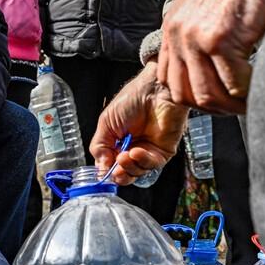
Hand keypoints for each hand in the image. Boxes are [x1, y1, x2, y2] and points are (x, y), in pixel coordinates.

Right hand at [90, 62, 188, 185]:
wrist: (154, 90)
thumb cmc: (132, 99)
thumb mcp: (106, 122)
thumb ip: (100, 146)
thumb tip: (100, 168)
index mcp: (118, 142)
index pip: (110, 165)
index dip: (106, 171)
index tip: (102, 172)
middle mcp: (133, 148)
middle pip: (125, 173)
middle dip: (119, 174)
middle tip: (115, 169)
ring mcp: (149, 151)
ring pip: (138, 172)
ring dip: (129, 168)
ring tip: (124, 156)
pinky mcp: (163, 152)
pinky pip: (152, 165)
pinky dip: (142, 161)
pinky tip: (136, 151)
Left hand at [157, 0, 264, 113]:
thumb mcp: (205, 8)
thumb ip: (201, 37)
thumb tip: (217, 70)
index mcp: (172, 30)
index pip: (171, 82)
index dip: (195, 98)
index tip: (220, 99)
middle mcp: (177, 36)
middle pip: (186, 95)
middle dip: (214, 109)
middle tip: (238, 107)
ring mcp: (196, 38)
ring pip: (208, 95)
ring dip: (232, 107)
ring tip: (251, 102)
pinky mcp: (220, 38)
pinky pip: (234, 84)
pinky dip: (248, 94)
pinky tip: (261, 89)